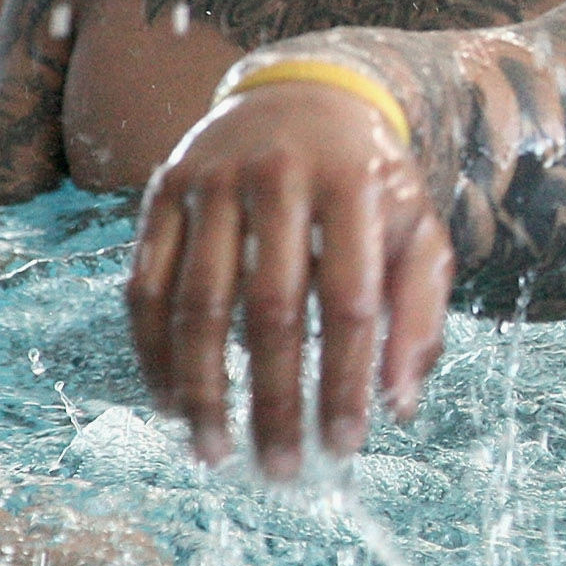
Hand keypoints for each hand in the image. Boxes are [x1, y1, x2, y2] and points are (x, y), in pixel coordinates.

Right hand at [127, 81, 454, 477]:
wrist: (305, 96)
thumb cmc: (370, 185)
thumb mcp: (417, 232)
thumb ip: (419, 314)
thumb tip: (400, 407)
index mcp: (354, 186)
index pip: (350, 302)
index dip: (346, 379)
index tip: (345, 446)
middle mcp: (278, 177)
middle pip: (271, 310)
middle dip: (274, 400)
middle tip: (281, 470)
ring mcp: (211, 180)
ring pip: (198, 303)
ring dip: (203, 388)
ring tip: (215, 452)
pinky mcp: (162, 191)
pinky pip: (146, 284)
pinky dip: (154, 351)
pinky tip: (170, 403)